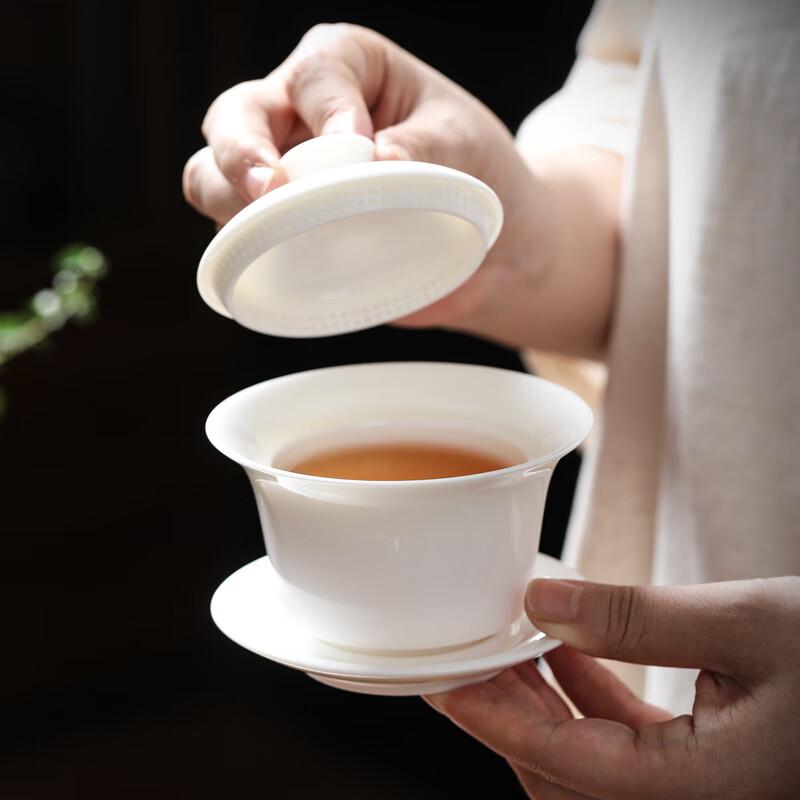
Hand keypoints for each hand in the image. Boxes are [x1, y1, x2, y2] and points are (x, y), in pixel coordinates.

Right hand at [182, 24, 620, 353]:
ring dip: (229, 203)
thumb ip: (419, 148)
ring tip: (272, 232)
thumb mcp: (462, 146)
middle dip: (241, 152)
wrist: (487, 244)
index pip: (317, 75)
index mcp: (347, 69)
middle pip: (234, 116)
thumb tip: (371, 164)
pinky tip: (279, 262)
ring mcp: (282, 174)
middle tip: (270, 191)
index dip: (328, 111)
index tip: (359, 151)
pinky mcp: (281, 230)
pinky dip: (246, 249)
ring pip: (212, 175)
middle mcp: (299, 114)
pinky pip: (238, 236)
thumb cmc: (475, 173)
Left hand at [426, 577, 799, 798]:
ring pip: (593, 762)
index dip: (495, 718)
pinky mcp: (711, 765)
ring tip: (511, 641)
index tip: (445, 682)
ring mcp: (702, 790)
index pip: (565, 762)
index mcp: (701, 791)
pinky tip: (567, 648)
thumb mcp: (745, 625)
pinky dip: (589, 697)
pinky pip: (628, 744)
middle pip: (567, 773)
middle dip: (511, 713)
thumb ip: (635, 618)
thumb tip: (542, 600)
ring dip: (546, 703)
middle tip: (469, 655)